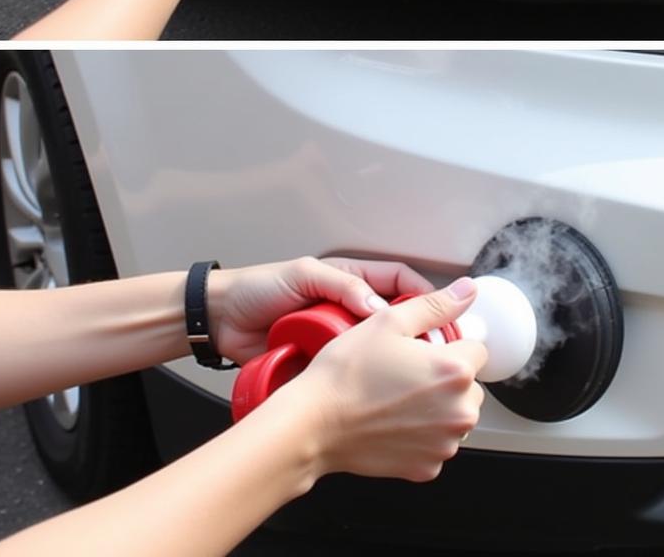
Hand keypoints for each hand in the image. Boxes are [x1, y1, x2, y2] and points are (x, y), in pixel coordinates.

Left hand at [209, 256, 434, 366]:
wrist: (220, 322)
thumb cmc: (258, 289)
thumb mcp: (303, 275)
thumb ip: (341, 285)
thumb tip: (376, 308)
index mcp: (350, 280)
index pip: (399, 281)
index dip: (424, 294)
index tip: (443, 311)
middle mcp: (349, 308)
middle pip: (395, 320)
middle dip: (416, 333)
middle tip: (432, 350)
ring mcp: (337, 338)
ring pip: (376, 350)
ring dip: (389, 359)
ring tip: (406, 372)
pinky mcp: (324, 364)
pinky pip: (351, 371)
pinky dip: (363, 379)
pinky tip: (374, 388)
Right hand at [289, 279, 487, 482]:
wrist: (313, 423)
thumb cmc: (346, 374)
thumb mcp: (389, 322)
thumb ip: (436, 305)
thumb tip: (466, 291)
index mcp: (455, 370)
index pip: (478, 349)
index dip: (451, 345)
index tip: (427, 349)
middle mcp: (458, 411)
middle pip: (470, 385)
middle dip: (447, 377)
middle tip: (408, 372)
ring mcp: (444, 443)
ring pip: (455, 414)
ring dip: (437, 406)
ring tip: (398, 396)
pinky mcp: (427, 467)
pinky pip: (437, 443)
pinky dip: (422, 434)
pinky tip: (393, 421)